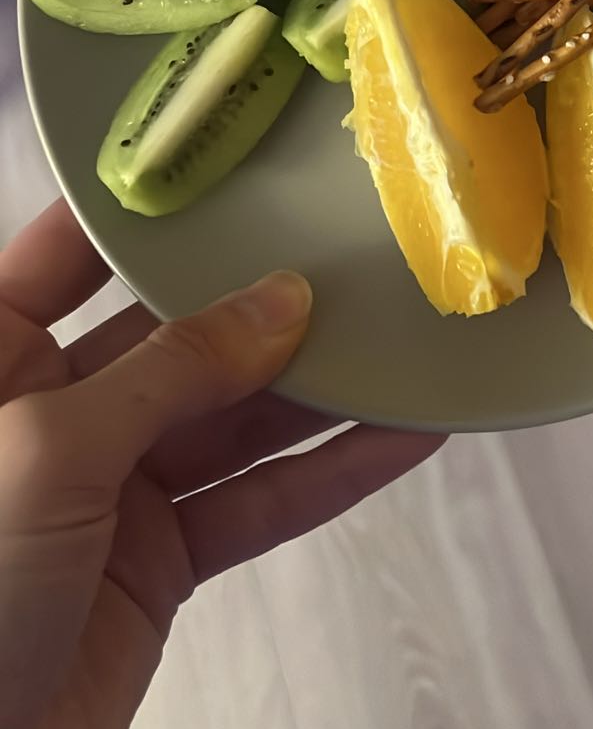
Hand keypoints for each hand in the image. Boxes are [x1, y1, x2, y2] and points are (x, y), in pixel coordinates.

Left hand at [0, 201, 442, 728]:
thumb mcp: (48, 454)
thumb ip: (170, 373)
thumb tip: (280, 304)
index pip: (74, 250)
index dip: (158, 207)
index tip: (248, 162)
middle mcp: (47, 408)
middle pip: (173, 330)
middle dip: (264, 298)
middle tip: (361, 253)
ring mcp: (106, 489)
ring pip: (231, 415)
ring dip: (319, 387)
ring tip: (409, 338)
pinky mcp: (154, 566)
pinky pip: (254, 501)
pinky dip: (328, 473)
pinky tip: (401, 439)